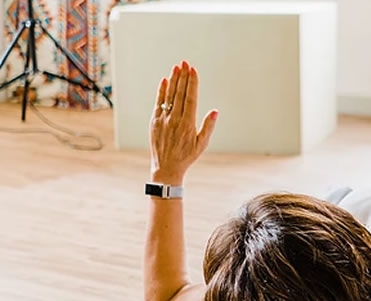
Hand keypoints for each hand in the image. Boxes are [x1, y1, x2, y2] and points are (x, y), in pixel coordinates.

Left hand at [149, 61, 217, 182]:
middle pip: (180, 93)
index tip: (193, 70)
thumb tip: (215, 111)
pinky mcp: (154, 122)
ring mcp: (163, 120)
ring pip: (169, 96)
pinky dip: (161, 91)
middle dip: (183, 76)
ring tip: (176, 67)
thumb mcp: (201, 144)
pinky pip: (158, 103)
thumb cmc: (186, 157)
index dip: (192, 83)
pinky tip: (164, 80)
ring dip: (173, 80)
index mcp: (188, 124)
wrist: (166, 168)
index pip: (191, 98)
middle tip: (185, 62)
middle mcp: (175, 120)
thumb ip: (208, 127)